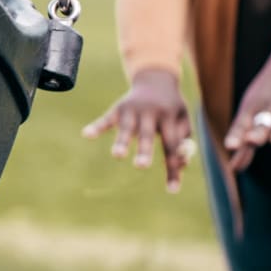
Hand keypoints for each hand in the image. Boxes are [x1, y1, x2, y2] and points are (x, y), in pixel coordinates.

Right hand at [82, 67, 193, 191]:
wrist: (156, 79)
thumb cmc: (171, 108)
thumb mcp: (183, 121)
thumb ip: (183, 142)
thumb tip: (180, 164)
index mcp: (169, 116)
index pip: (171, 145)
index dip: (172, 167)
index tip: (172, 190)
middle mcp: (150, 111)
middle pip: (148, 134)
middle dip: (144, 150)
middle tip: (141, 165)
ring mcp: (132, 109)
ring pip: (126, 128)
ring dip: (122, 141)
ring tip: (118, 155)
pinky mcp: (118, 108)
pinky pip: (106, 119)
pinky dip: (97, 126)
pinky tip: (86, 134)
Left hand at [224, 42, 270, 171]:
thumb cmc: (265, 95)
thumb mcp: (251, 113)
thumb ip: (244, 142)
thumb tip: (234, 168)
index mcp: (250, 110)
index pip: (241, 125)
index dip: (236, 135)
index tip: (230, 146)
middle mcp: (268, 110)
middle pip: (261, 124)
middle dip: (256, 133)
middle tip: (251, 140)